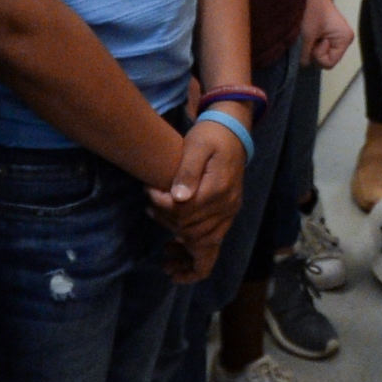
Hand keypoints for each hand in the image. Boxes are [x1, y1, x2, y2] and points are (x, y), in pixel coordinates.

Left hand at [160, 120, 246, 259]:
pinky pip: (213, 241)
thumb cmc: (210, 137)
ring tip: (160, 225)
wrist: (232, 136)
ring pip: (202, 240)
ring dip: (178, 236)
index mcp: (218, 188)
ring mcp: (229, 213)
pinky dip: (194, 246)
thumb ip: (187, 171)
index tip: (149, 191)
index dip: (162, 205)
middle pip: (191, 228)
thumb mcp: (196, 146)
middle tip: (150, 206)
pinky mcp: (228, 215)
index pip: (185, 210)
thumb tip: (178, 197)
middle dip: (166, 220)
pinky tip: (177, 238)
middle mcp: (226, 206)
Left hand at [303, 0, 353, 71]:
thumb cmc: (312, 11)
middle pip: (329, 59)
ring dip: (315, 46)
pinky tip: (314, 32)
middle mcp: (345, 39)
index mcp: (345, 39)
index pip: (330, 63)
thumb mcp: (308, 35)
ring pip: (325, 53)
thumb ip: (307, 53)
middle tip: (313, 37)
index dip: (319, 56)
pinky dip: (316, 42)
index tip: (316, 41)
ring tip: (313, 33)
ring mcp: (340, 36)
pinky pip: (324, 46)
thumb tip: (305, 65)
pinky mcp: (333, 33)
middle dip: (317, 52)